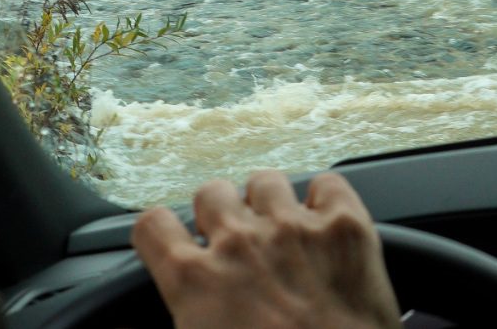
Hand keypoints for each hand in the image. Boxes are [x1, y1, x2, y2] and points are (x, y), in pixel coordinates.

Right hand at [132, 170, 401, 328]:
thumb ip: (186, 317)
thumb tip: (187, 313)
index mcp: (195, 282)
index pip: (151, 225)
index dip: (161, 234)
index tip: (172, 243)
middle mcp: (239, 242)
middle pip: (211, 193)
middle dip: (220, 217)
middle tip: (237, 246)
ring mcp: (294, 228)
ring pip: (265, 181)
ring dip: (269, 204)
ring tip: (283, 233)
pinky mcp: (344, 227)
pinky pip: (327, 184)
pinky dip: (325, 200)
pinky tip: (325, 225)